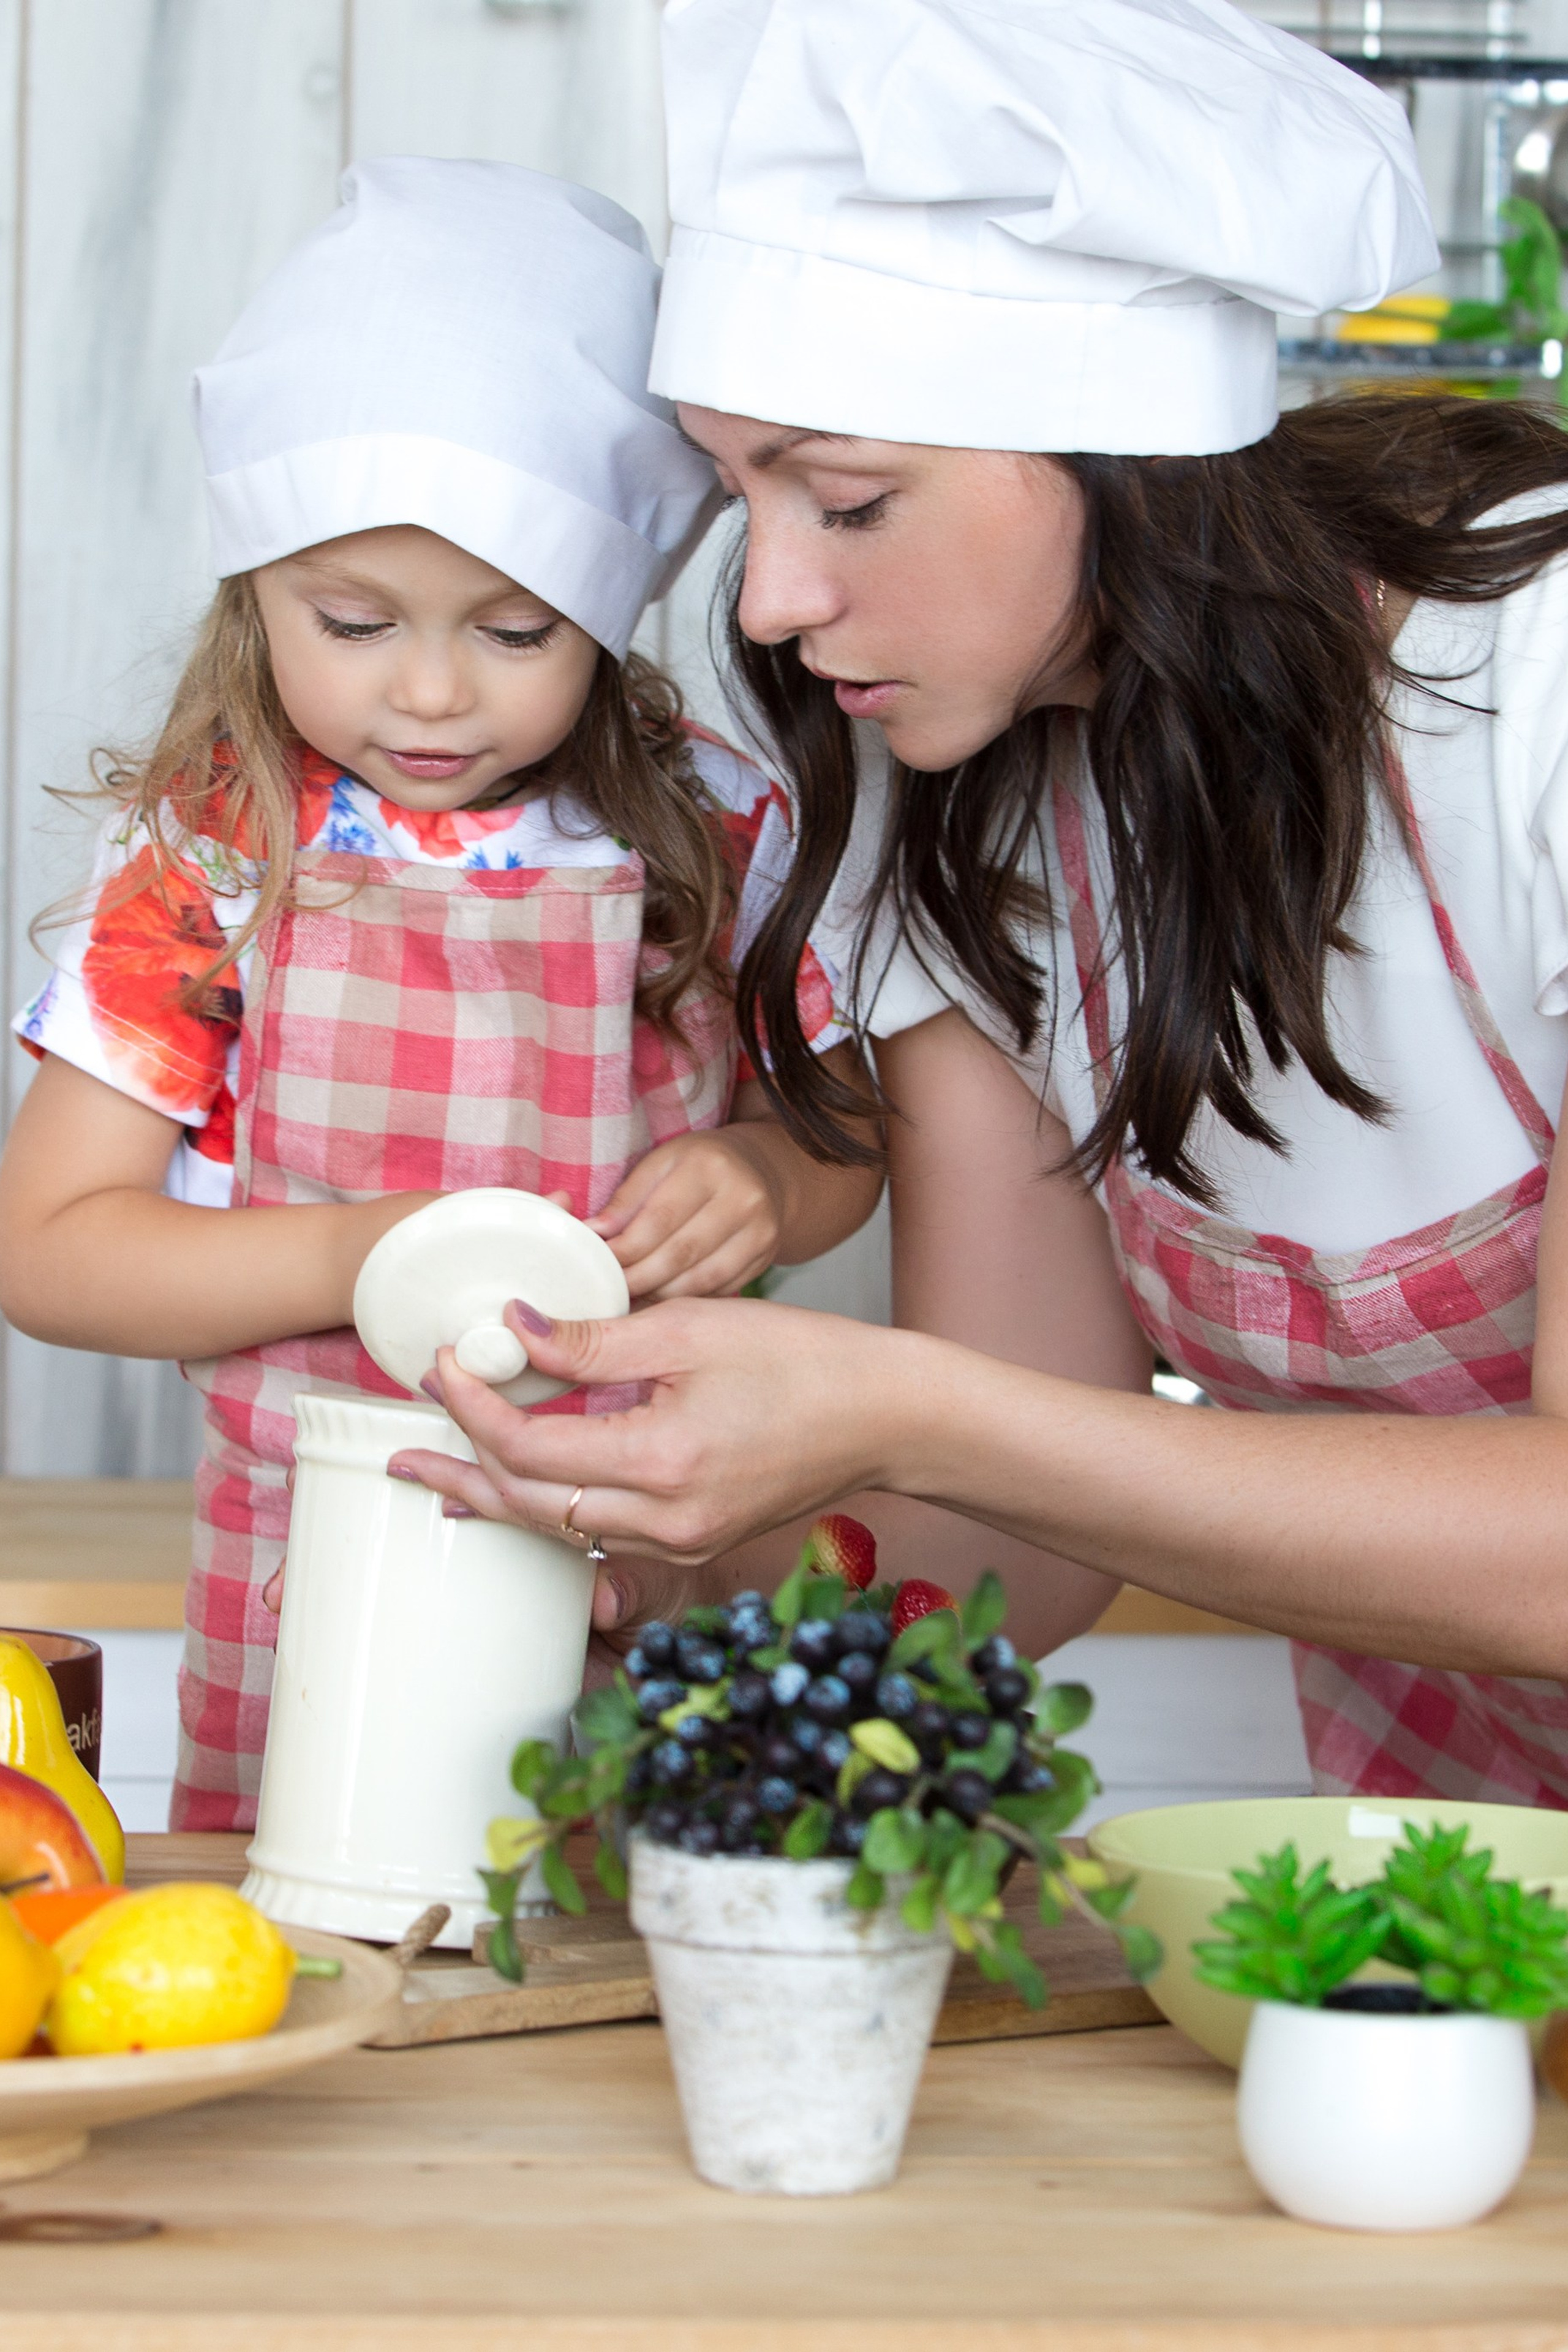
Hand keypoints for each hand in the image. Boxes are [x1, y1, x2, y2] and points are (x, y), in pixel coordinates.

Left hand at [384, 1294, 921, 1565]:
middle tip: (401, 1446)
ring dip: (495, 1495)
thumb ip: (592, 1338)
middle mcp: (665, 1521)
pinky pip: (597, 1530)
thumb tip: (512, 1329)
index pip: (529, 1449)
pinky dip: (549, 1505)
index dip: (474, 1406)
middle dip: (459, 1471)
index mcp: (663, 1463)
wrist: (885, 1417)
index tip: (446, 1362)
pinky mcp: (692, 1539)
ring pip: (559, 1528)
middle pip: (528, 1507)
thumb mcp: (691, 1329)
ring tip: (436, 1471)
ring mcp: (680, 1540)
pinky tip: (517, 1488)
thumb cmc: (805, 1361)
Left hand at [584, 1132, 783, 1299]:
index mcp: (708, 1166)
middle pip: (680, 1253)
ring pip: (702, 1279)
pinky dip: (689, 1299)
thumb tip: (594, 1234)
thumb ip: (627, 1199)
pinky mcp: (767, 1255)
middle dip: (638, 1278)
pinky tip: (666, 1299)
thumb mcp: (662, 1163)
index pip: (658, 1219)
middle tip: (611, 1291)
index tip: (598, 1266)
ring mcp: (761, 1229)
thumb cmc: (700, 1164)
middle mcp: (742, 1197)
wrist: (763, 1169)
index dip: (624, 1249)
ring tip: (634, 1297)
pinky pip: (721, 1288)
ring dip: (661, 1295)